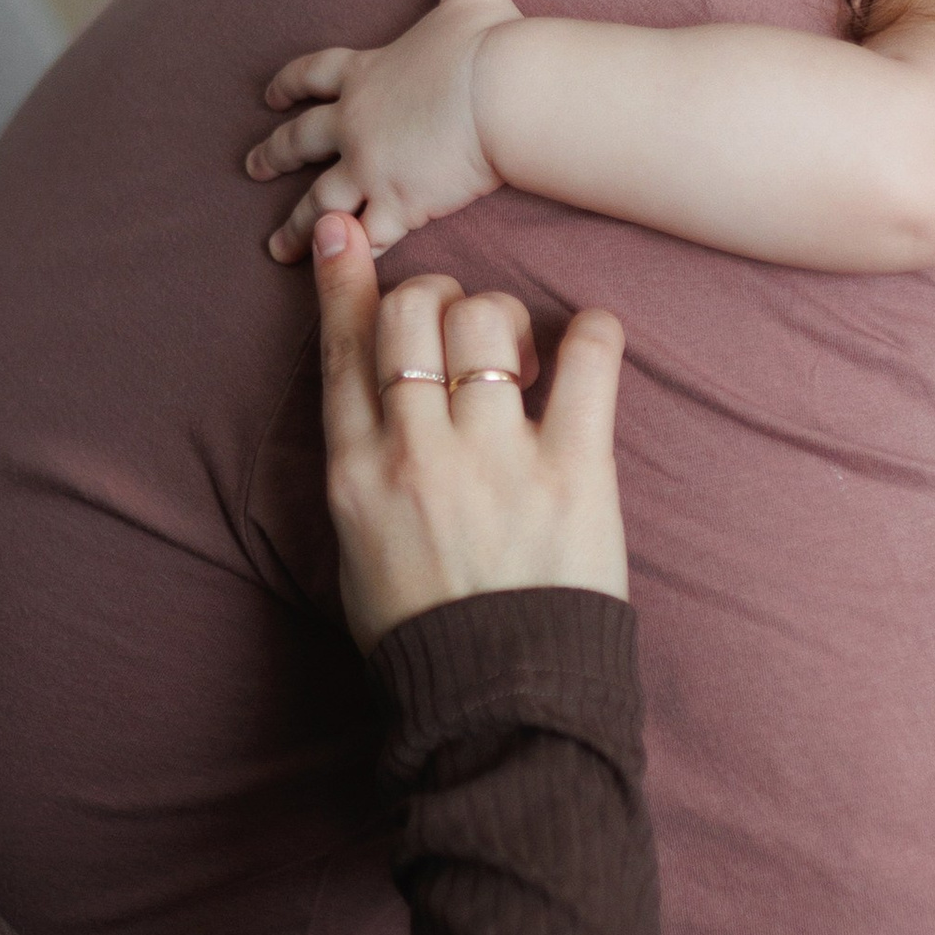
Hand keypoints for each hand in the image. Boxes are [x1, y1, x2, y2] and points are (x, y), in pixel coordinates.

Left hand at [249, 0, 521, 258]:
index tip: (267, 94)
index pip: (314, 74)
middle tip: (250, 168)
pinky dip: (350, 256)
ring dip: (295, 226)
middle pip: (302, 140)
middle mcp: (356, 122)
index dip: (288, 83)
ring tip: (274, 248)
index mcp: (367, 73)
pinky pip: (367, 238)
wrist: (502, 93)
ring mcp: (371, 167)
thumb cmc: (488, 45)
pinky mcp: (398, 204)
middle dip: (273, 155)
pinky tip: (335, 274)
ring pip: (320, 203)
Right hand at [313, 215, 626, 647]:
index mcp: (358, 473)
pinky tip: (587, 346)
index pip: (343, 348)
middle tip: (462, 333)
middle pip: (413, 310)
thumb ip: (362, 467)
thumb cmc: (427, 631)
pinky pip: (588, 357)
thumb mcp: (357, 549)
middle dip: (437, 298)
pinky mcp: (574, 470)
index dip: (343, 278)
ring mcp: (496, 458)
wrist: (500, 706)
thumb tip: (372, 395)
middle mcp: (418, 452)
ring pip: (485, 317)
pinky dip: (591, 333)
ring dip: (503, 318)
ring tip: (522, 363)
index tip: (343, 228)